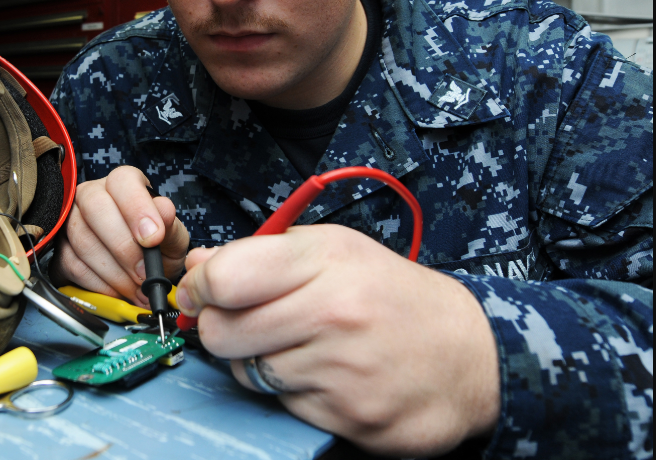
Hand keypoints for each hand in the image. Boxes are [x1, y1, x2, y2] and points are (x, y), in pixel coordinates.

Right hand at [52, 166, 189, 306]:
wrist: (140, 273)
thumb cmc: (156, 248)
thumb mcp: (172, 238)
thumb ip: (170, 225)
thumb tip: (164, 210)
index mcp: (123, 184)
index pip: (122, 181)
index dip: (137, 208)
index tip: (153, 238)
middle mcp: (92, 195)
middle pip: (95, 207)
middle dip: (123, 246)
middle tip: (144, 273)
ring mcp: (71, 220)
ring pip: (82, 239)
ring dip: (113, 271)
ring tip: (136, 288)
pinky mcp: (61, 249)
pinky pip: (73, 264)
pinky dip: (100, 283)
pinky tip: (118, 291)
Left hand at [175, 225, 499, 455]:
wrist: (469, 356)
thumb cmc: (393, 296)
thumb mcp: (335, 250)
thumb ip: (264, 254)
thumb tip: (200, 264)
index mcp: (326, 260)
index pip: (226, 277)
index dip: (200, 285)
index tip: (201, 289)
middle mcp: (333, 312)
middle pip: (223, 331)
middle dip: (220, 327)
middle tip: (242, 321)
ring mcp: (341, 369)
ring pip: (247, 371)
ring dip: (256, 361)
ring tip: (294, 345)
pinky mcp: (348, 417)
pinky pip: (281, 404)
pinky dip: (288, 391)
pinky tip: (319, 374)